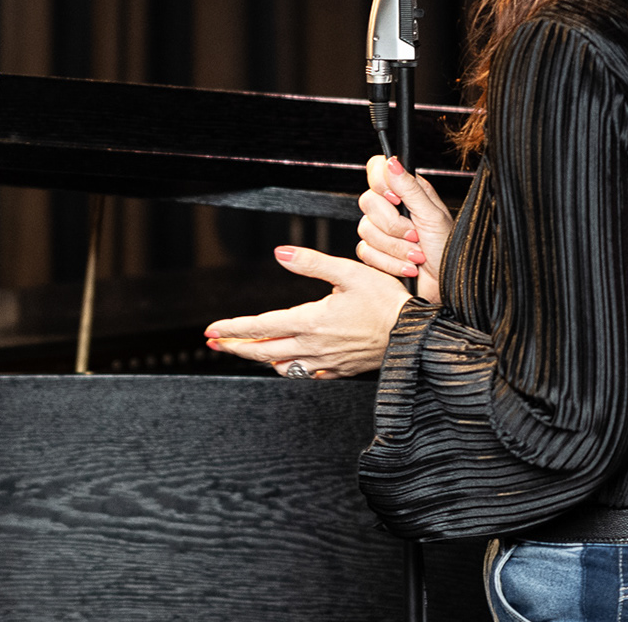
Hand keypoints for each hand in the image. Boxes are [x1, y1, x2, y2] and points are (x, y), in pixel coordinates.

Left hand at [202, 246, 410, 378]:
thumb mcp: (348, 272)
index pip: (260, 327)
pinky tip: (285, 362)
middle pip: (263, 352)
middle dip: (235, 347)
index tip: (212, 329)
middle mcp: (313, 346)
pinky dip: (287, 368)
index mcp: (311, 321)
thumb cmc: (387, 301)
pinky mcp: (339, 370)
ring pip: (281, 366)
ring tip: (244, 350)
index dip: (232, 328)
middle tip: (214, 343)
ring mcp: (326, 362)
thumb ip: (310, 263)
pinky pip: (304, 374)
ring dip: (258, 359)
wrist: (415, 336)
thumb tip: (280, 252)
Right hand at [356, 155, 453, 305]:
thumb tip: (392, 162)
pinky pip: (365, 252)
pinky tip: (407, 266)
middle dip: (394, 225)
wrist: (447, 286)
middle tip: (415, 234)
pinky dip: (389, 262)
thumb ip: (410, 188)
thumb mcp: (433, 215)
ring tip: (416, 254)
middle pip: (368, 201)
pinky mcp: (376, 254)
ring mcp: (382, 232)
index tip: (397, 199)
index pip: (377, 169)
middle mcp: (393, 208)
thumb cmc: (450, 251)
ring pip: (365, 229)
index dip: (381, 184)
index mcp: (407, 192)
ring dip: (395, 247)